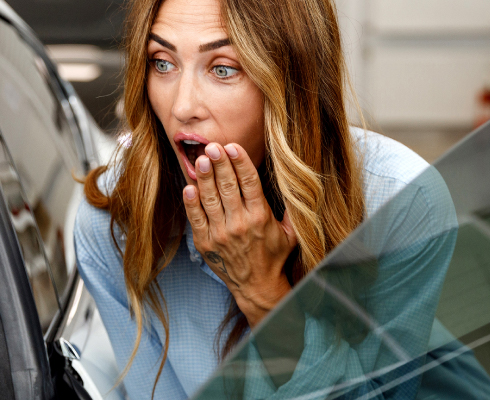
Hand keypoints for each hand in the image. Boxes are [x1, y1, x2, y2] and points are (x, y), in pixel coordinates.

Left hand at [183, 143, 297, 325]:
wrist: (256, 286)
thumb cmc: (273, 256)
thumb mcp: (291, 234)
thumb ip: (293, 210)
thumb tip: (300, 185)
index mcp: (261, 217)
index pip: (250, 183)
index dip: (240, 163)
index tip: (233, 147)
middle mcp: (240, 224)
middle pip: (228, 186)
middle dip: (219, 163)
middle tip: (212, 146)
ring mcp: (221, 234)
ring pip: (210, 199)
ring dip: (204, 177)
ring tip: (200, 159)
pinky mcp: (205, 243)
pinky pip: (196, 218)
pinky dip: (191, 202)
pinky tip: (189, 187)